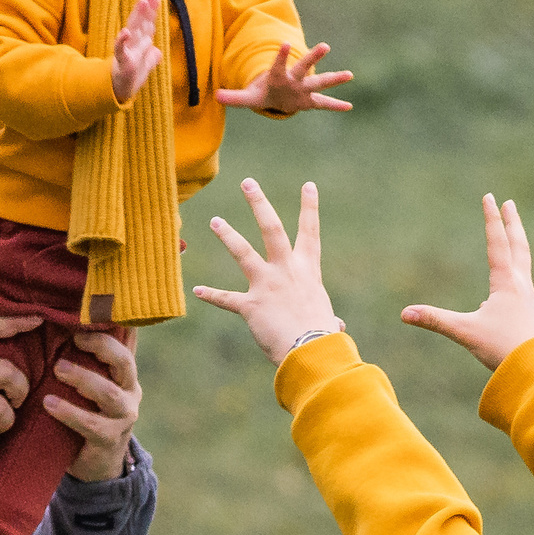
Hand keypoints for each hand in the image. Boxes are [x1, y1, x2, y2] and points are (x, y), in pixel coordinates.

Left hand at [44, 330, 141, 482]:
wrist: (97, 464)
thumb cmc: (90, 414)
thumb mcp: (94, 386)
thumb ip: (92, 361)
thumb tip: (78, 322)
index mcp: (126, 377)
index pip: (124, 345)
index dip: (106, 332)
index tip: (81, 323)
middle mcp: (130, 394)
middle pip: (124, 363)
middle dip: (101, 348)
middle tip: (73, 340)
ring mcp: (123, 418)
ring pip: (109, 394)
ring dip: (83, 379)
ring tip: (57, 369)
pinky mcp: (109, 440)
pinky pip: (91, 424)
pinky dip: (69, 412)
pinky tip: (50, 403)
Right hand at [111, 0, 160, 103]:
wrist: (120, 94)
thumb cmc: (130, 79)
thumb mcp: (144, 67)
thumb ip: (150, 57)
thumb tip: (157, 51)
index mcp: (139, 43)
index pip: (147, 23)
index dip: (151, 9)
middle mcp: (133, 43)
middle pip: (140, 21)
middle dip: (145, 7)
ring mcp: (127, 51)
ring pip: (133, 30)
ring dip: (138, 16)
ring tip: (142, 2)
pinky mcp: (123, 62)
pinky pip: (121, 50)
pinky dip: (122, 41)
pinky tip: (125, 32)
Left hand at [192, 177, 342, 363]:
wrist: (311, 351)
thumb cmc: (324, 338)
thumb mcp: (326, 321)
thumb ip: (328, 319)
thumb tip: (336, 327)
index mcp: (308, 271)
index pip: (310, 232)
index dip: (309, 207)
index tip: (307, 185)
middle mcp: (286, 271)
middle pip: (272, 228)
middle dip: (259, 203)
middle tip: (247, 183)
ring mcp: (267, 285)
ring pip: (243, 252)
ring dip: (228, 235)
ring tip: (215, 220)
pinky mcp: (251, 305)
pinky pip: (227, 299)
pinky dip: (212, 295)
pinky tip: (197, 291)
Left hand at [217, 41, 353, 115]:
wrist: (274, 95)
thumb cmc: (262, 92)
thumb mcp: (248, 97)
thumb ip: (234, 97)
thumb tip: (216, 97)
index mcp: (277, 77)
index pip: (277, 65)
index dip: (280, 55)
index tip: (285, 43)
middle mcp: (293, 80)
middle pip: (304, 67)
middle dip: (313, 58)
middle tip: (325, 45)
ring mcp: (303, 89)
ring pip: (319, 81)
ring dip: (333, 79)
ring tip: (349, 74)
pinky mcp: (309, 100)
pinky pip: (324, 104)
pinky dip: (335, 106)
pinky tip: (349, 107)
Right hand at [400, 194, 533, 370]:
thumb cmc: (503, 348)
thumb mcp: (466, 332)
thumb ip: (435, 320)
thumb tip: (404, 314)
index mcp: (506, 283)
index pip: (497, 243)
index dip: (491, 219)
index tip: (490, 197)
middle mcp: (520, 285)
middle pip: (518, 245)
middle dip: (512, 223)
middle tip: (510, 203)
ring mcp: (527, 298)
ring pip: (524, 262)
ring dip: (518, 243)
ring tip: (514, 234)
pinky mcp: (530, 312)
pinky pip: (523, 281)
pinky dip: (518, 269)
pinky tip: (512, 281)